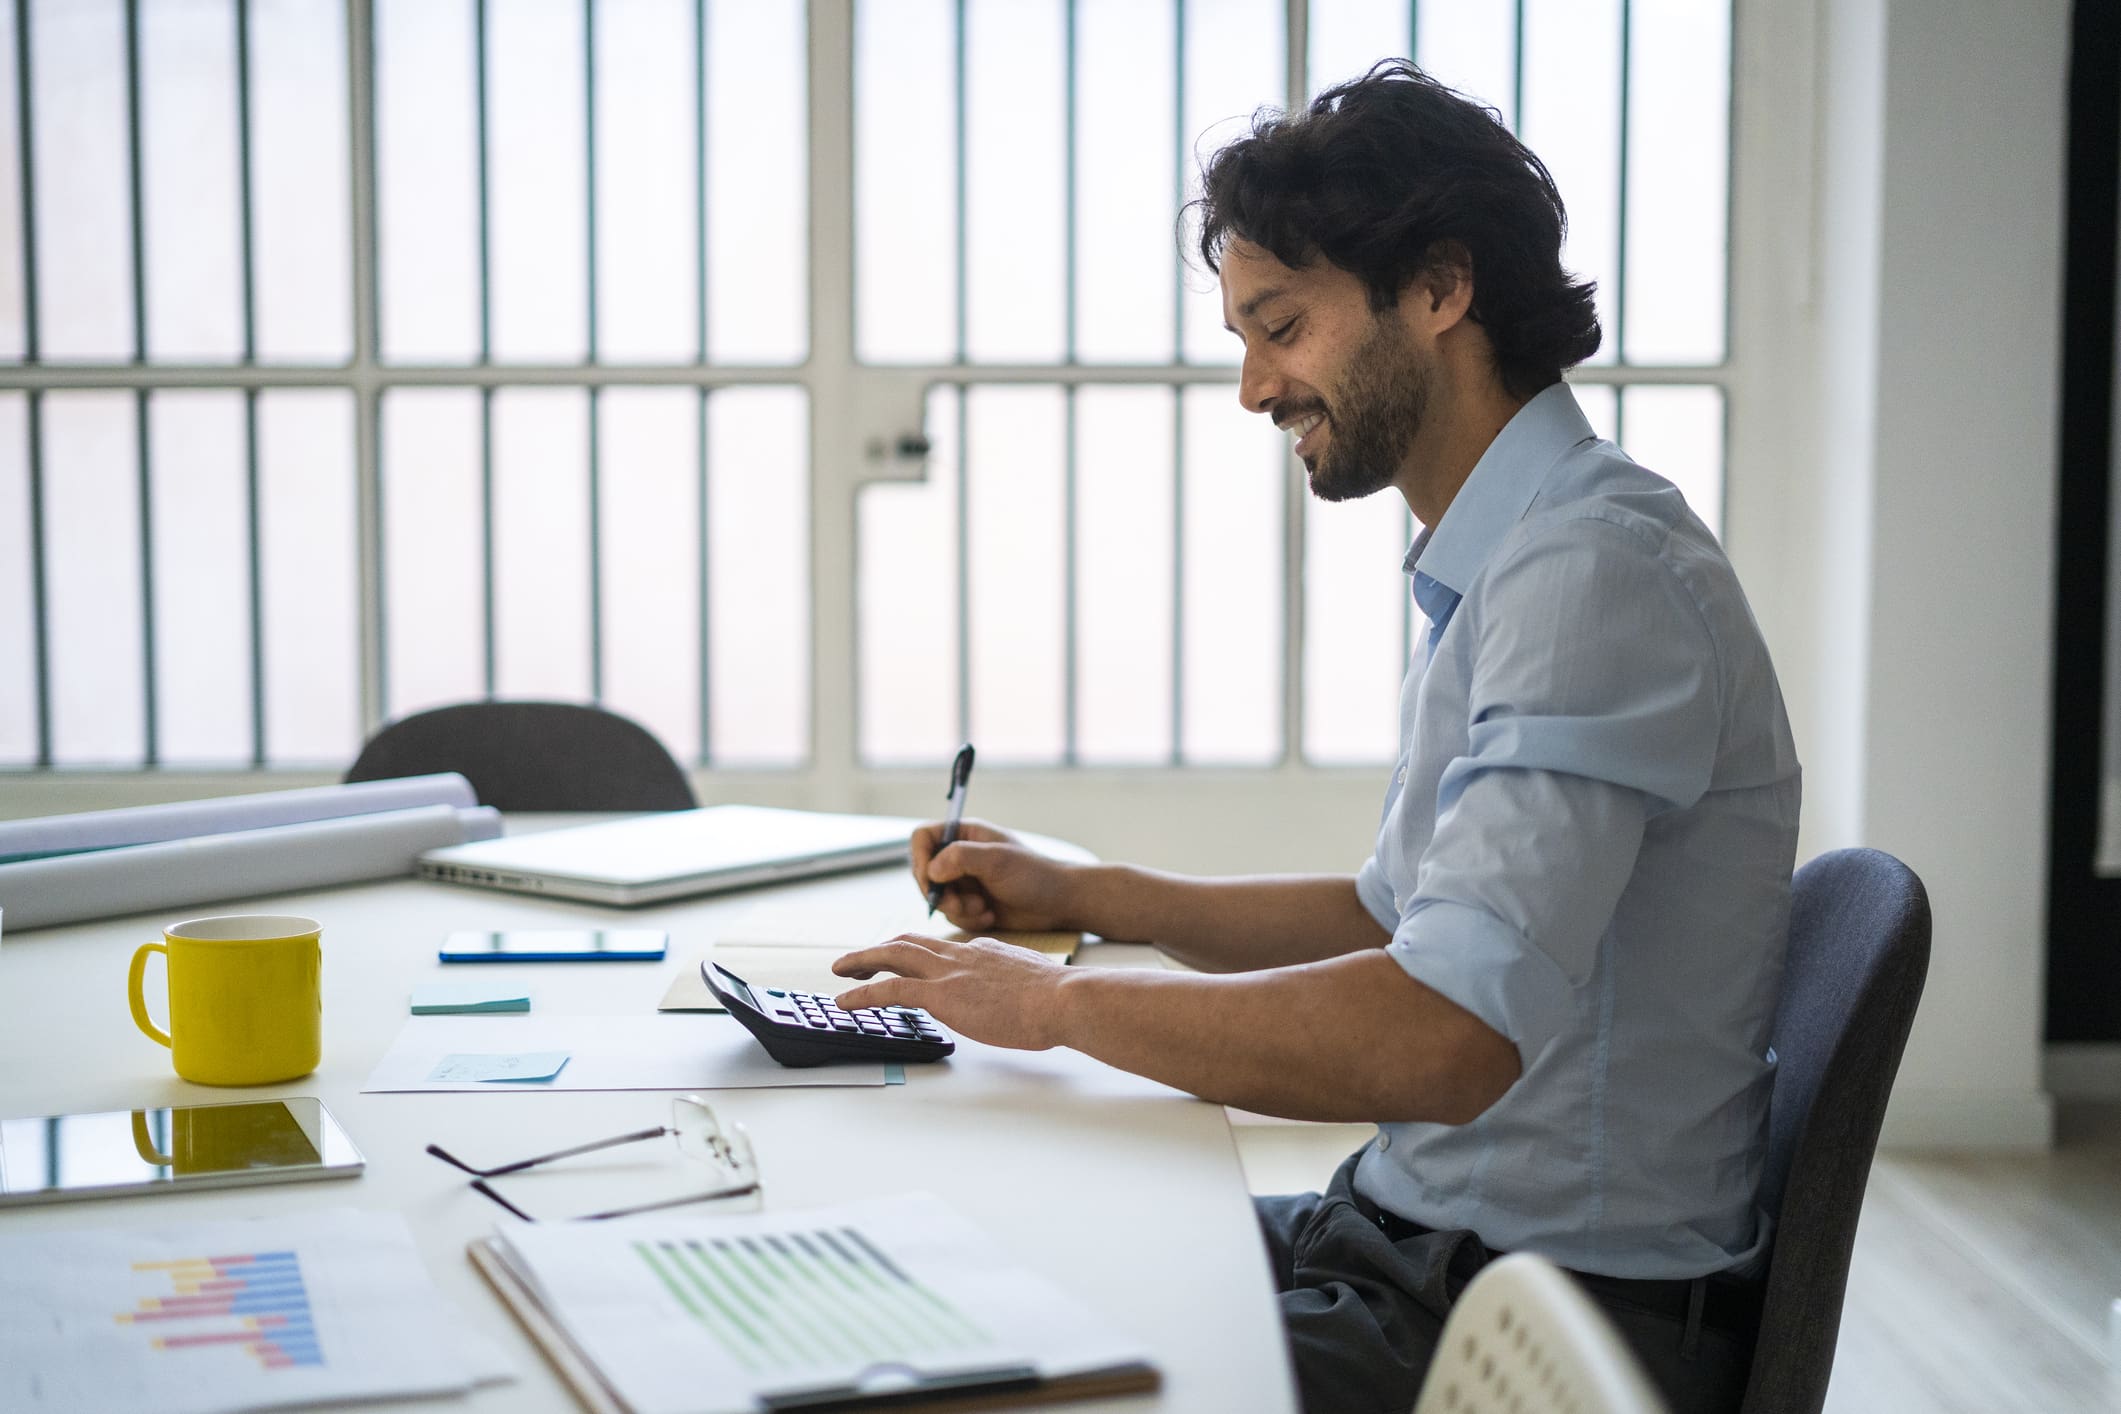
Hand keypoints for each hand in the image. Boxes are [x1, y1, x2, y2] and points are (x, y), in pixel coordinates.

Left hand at [833, 933, 1074, 1050]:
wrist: (1062, 999)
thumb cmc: (1057, 999)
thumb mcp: (1032, 983)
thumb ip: (1013, 984)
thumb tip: (1014, 996)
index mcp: (983, 951)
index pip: (942, 948)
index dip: (919, 955)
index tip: (907, 963)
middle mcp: (961, 954)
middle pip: (909, 943)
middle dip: (880, 949)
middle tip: (858, 959)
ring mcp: (949, 972)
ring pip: (892, 955)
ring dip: (861, 960)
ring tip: (840, 970)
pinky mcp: (941, 994)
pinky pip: (889, 989)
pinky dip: (862, 993)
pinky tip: (846, 1003)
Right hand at [912, 818, 1078, 931]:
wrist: (1059, 903)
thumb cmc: (1034, 874)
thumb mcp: (997, 860)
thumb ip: (961, 857)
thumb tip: (931, 870)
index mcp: (965, 834)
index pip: (922, 838)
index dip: (919, 858)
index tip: (930, 880)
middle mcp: (960, 856)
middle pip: (924, 873)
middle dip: (941, 894)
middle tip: (960, 904)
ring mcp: (964, 881)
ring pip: (937, 898)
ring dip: (958, 910)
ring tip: (983, 910)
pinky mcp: (970, 904)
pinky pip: (952, 915)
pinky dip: (968, 920)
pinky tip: (990, 916)